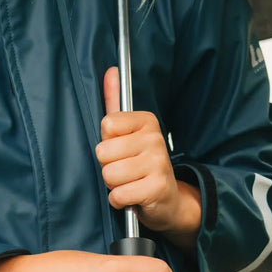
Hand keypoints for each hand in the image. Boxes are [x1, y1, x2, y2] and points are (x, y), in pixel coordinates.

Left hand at [95, 67, 201, 249]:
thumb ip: (114, 102)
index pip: (106, 125)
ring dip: (114, 185)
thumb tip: (110, 70)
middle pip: (103, 152)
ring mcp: (158, 163)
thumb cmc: (141, 163)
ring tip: (129, 182)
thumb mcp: (128, 132)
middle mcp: (155, 138)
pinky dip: (120, 200)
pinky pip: (118, 195)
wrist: (168, 199)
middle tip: (125, 169)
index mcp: (147, 121)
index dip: (107, 142)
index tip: (121, 148)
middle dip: (108, 166)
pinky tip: (133, 196)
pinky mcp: (157, 188)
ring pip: (109, 175)